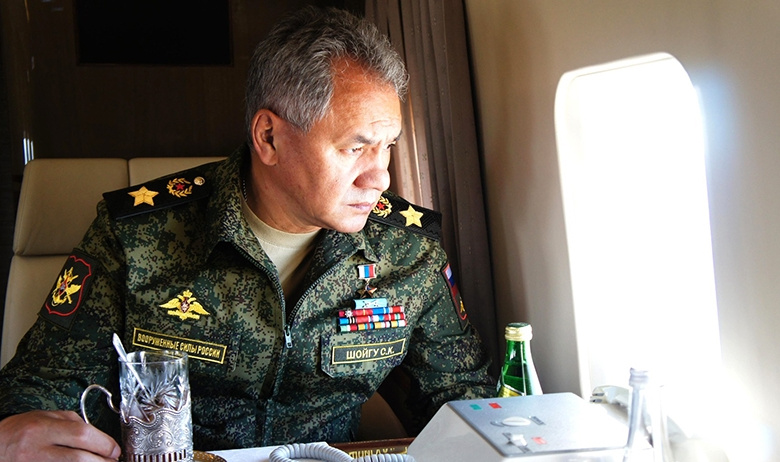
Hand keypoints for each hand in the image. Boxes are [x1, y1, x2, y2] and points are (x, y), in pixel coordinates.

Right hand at [0, 410, 120, 460]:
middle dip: (102, 461)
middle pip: (80, 459)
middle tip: (112, 460)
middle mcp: (35, 451)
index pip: (82, 435)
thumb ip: (72, 423)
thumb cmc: (20, 431)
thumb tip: (100, 437)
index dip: (104, 444)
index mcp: (41, 429)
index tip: (115, 449)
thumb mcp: (45, 418)